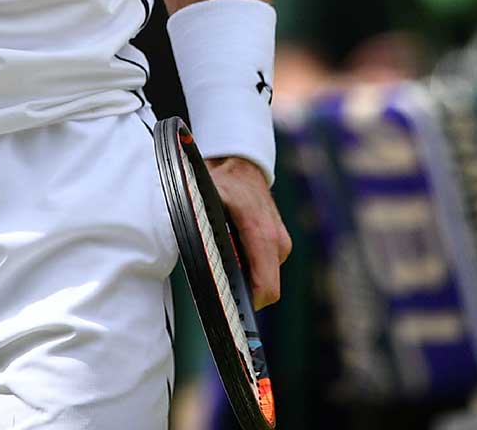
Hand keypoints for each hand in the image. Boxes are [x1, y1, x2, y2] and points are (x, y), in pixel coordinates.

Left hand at [206, 154, 291, 308]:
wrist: (240, 162)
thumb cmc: (220, 180)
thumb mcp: (203, 198)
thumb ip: (200, 224)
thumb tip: (194, 248)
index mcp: (261, 233)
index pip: (266, 288)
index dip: (248, 306)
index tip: (230, 314)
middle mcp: (278, 242)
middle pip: (266, 289)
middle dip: (243, 293)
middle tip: (217, 287)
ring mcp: (281, 243)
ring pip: (264, 279)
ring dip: (244, 278)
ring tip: (221, 264)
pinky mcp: (280, 244)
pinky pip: (265, 268)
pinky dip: (249, 269)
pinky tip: (230, 256)